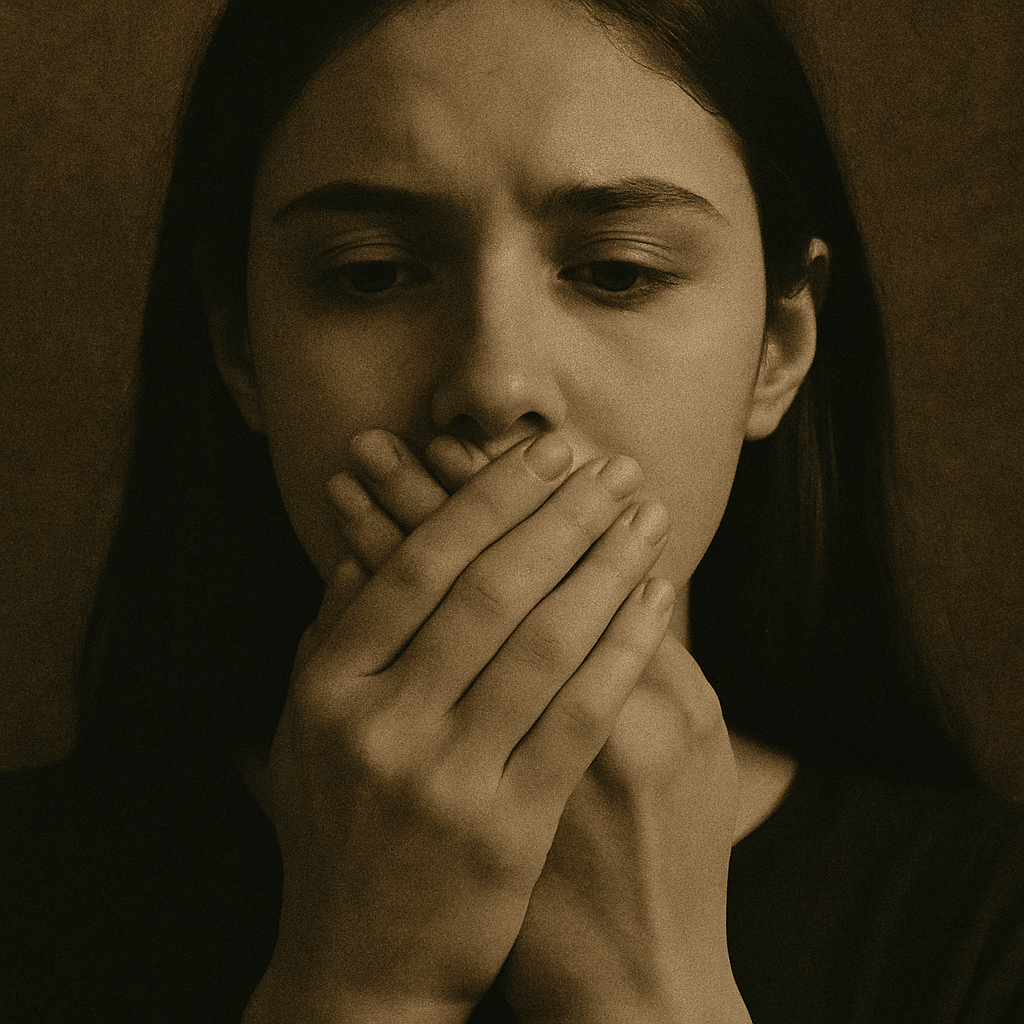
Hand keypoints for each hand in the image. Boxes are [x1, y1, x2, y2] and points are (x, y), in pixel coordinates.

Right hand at [246, 433, 674, 1022]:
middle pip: (489, 589)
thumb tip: (363, 548)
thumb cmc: (338, 837)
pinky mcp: (508, 829)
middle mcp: (380, 727)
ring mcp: (445, 780)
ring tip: (645, 513)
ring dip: (604, 564)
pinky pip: (579, 714)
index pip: (418, 565)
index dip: (487, 498)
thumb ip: (330, 640)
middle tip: (610, 464)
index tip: (544, 453)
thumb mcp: (306, 736)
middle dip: (560, 514)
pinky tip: (656, 596)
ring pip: (543, 642)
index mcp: (327, 690)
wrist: (362, 970)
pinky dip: (623, 645)